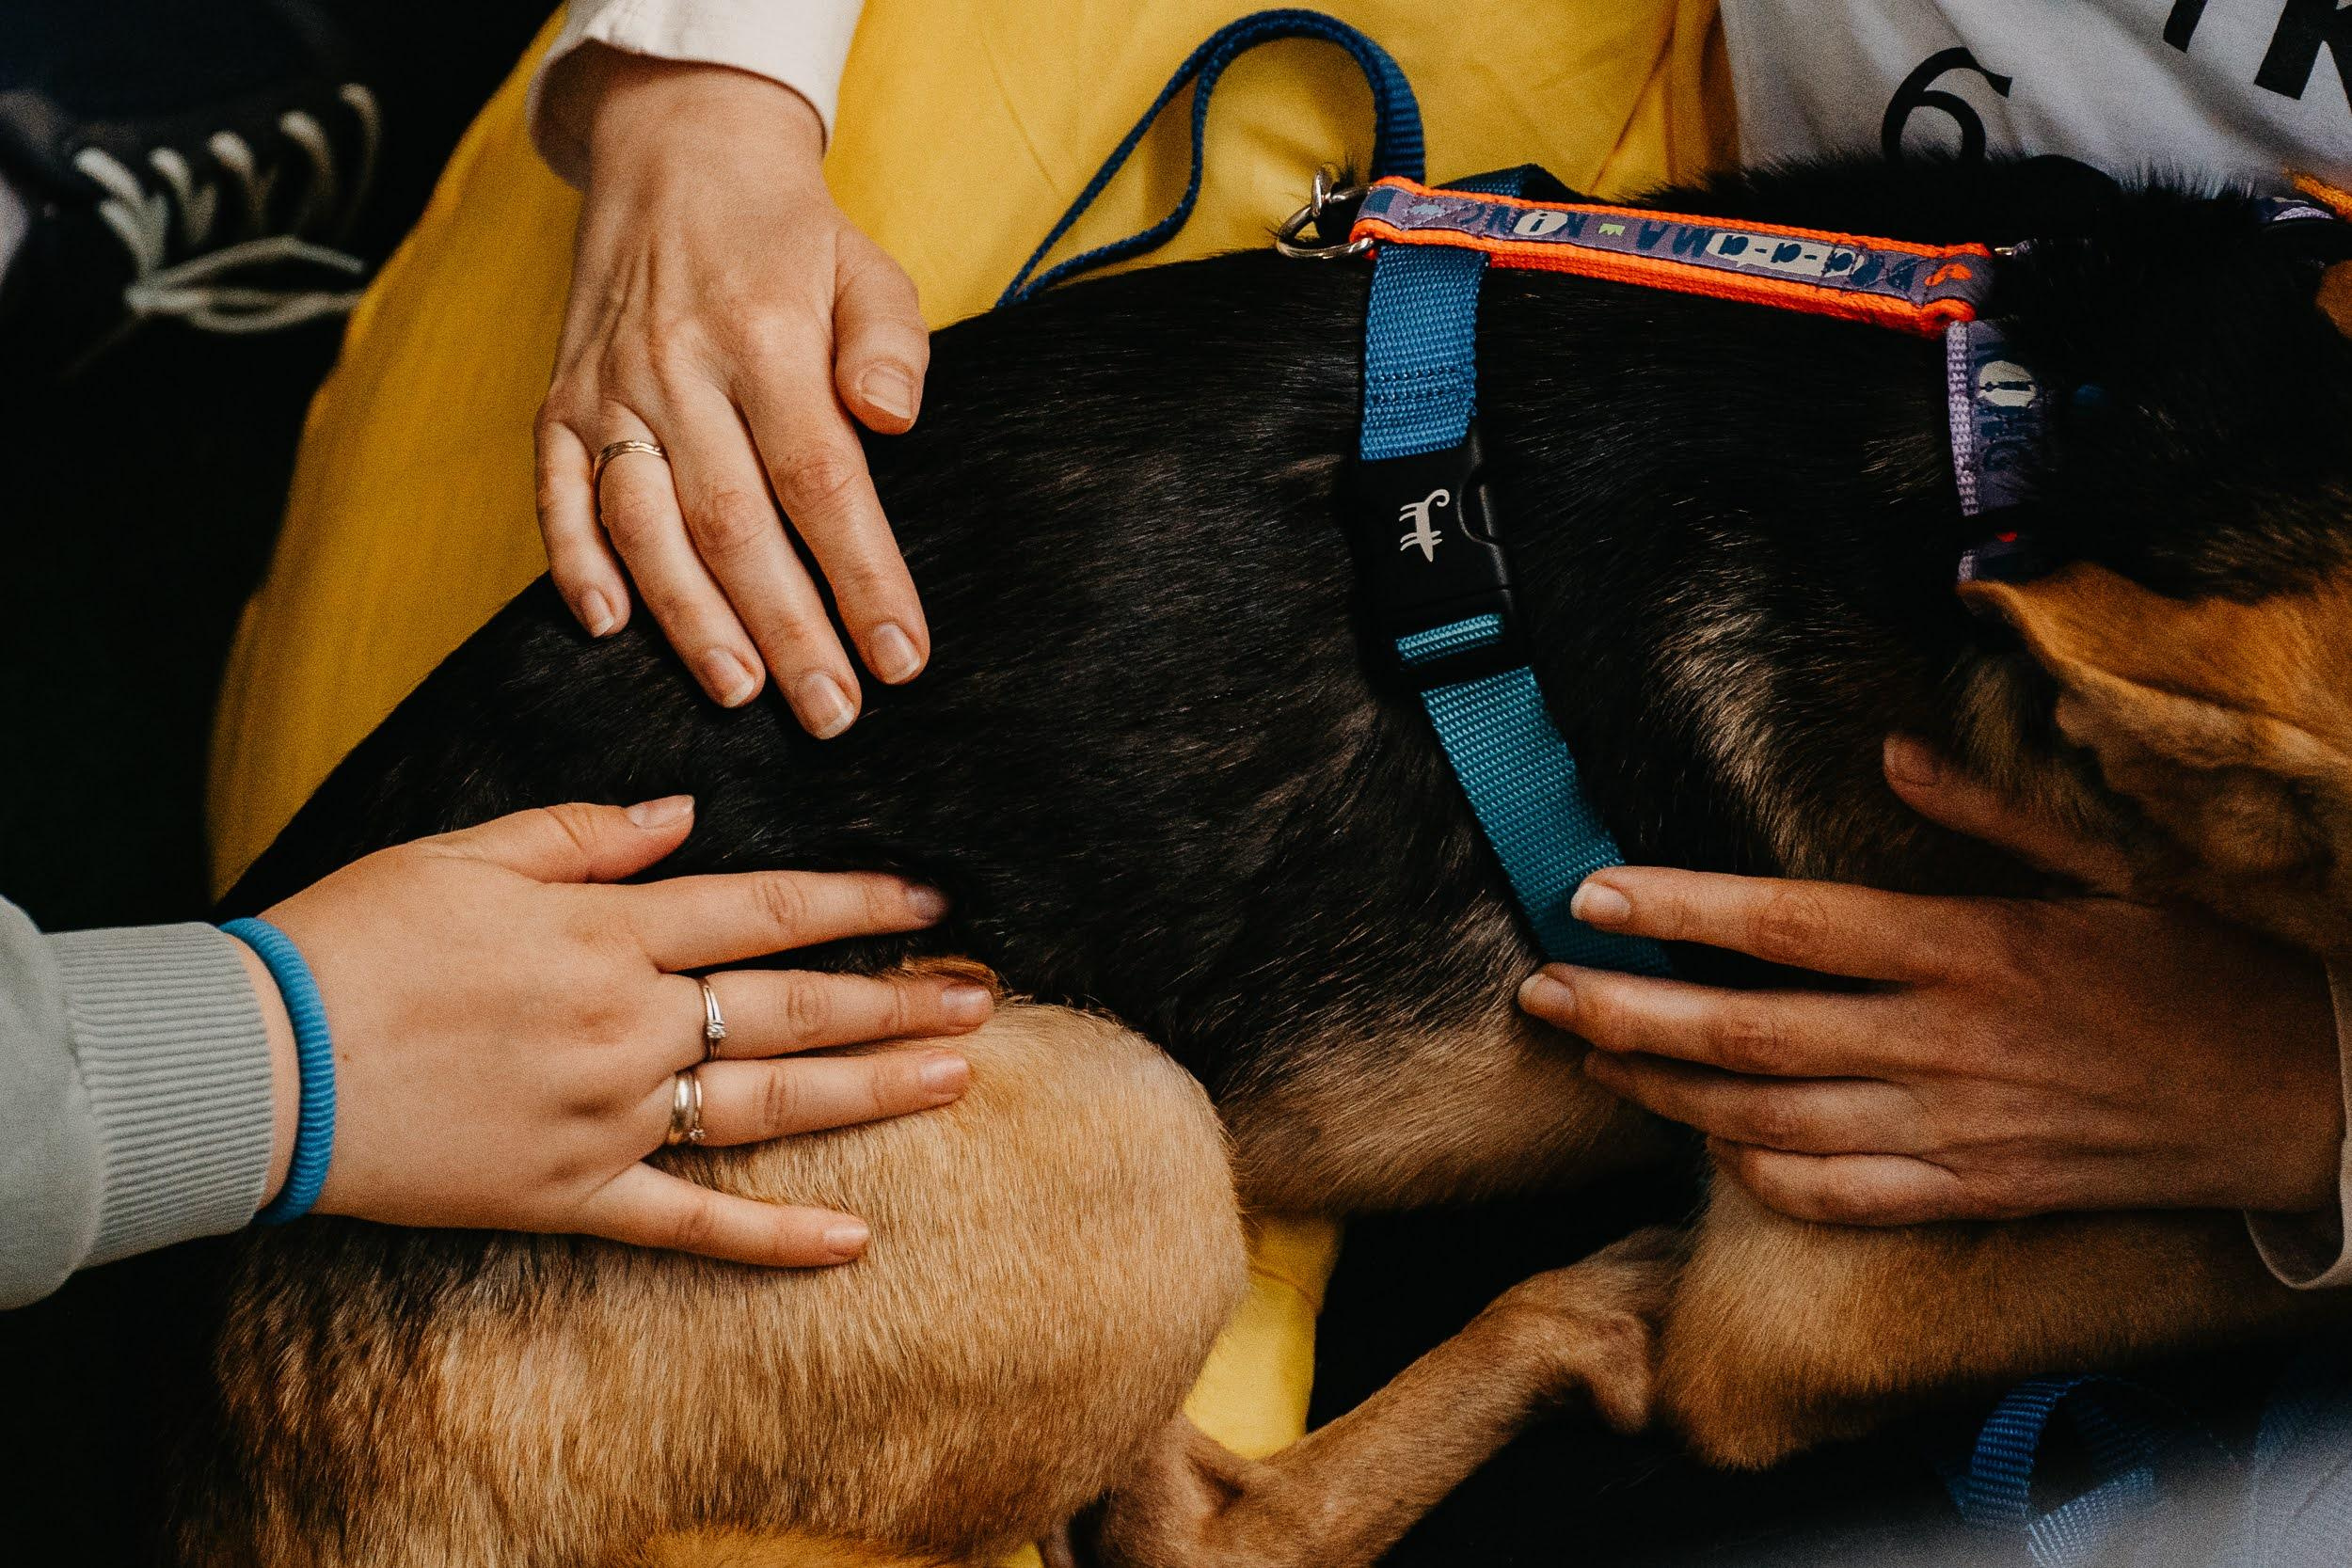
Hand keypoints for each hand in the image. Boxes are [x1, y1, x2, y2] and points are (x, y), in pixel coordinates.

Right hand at [235, 797, 989, 1263]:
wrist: (256, 1063)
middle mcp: (627, 1022)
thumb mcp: (466, 851)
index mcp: (605, 931)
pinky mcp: (571, 1194)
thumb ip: (586, 831)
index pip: (764, 908)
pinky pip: (690, 1224)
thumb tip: (687, 813)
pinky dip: (772, 1237)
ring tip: (958, 1078)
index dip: (857, 901)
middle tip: (985, 995)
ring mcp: (607, 1115)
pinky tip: (853, 1242)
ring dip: (870, 1090)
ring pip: (768, 1104)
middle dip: (896, 997)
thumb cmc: (352, 939)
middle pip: (792, 1005)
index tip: (932, 901)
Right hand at [536, 50, 929, 735]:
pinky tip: (608, 628)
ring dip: (690, 619)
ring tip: (742, 692)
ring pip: (645, 524)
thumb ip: (891, 346)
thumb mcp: (868, 267)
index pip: (821, 482)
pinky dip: (573, 564)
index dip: (861, 578)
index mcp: (765, 337)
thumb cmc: (790, 236)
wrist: (674, 153)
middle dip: (788, 630)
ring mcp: (608, 388)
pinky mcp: (557, 401)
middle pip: (736, 524)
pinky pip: (554, 494)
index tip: (901, 658)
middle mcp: (678, 368)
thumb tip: (891, 420)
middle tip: (832, 714)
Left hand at [1517, 737, 2344, 1224]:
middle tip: (1538, 991)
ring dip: (1667, 1088)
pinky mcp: (1975, 1192)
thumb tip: (1892, 751)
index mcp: (1973, 946)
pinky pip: (1841, 1196)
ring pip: (1770, 1120)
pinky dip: (1759, 1175)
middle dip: (1626, 1009)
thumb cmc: (2214, 969)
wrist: (2311, 1101)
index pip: (1789, 926)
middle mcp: (1947, 1042)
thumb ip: (1991, 813)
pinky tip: (1704, 1145)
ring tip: (1592, 1055)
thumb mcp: (2117, 866)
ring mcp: (1955, 1128)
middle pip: (1749, 1030)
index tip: (1590, 894)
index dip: (1677, 910)